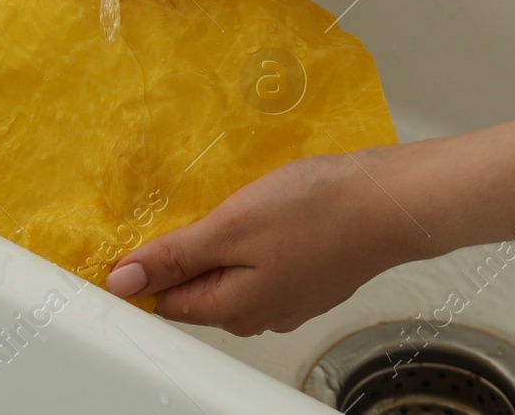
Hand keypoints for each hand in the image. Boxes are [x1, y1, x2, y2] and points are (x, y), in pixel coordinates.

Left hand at [102, 150, 431, 335]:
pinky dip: (251, 237)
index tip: (134, 233)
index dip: (142, 269)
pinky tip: (260, 208)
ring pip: (231, 272)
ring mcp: (288, 296)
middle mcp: (259, 313)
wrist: (390, 201)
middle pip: (197, 288)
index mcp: (233, 309)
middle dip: (181, 252)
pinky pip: (261, 261)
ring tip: (224, 202)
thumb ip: (176, 256)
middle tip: (183, 207)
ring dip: (218, 240)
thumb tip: (124, 283)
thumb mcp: (231, 226)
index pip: (164, 301)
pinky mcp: (308, 274)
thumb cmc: (318, 211)